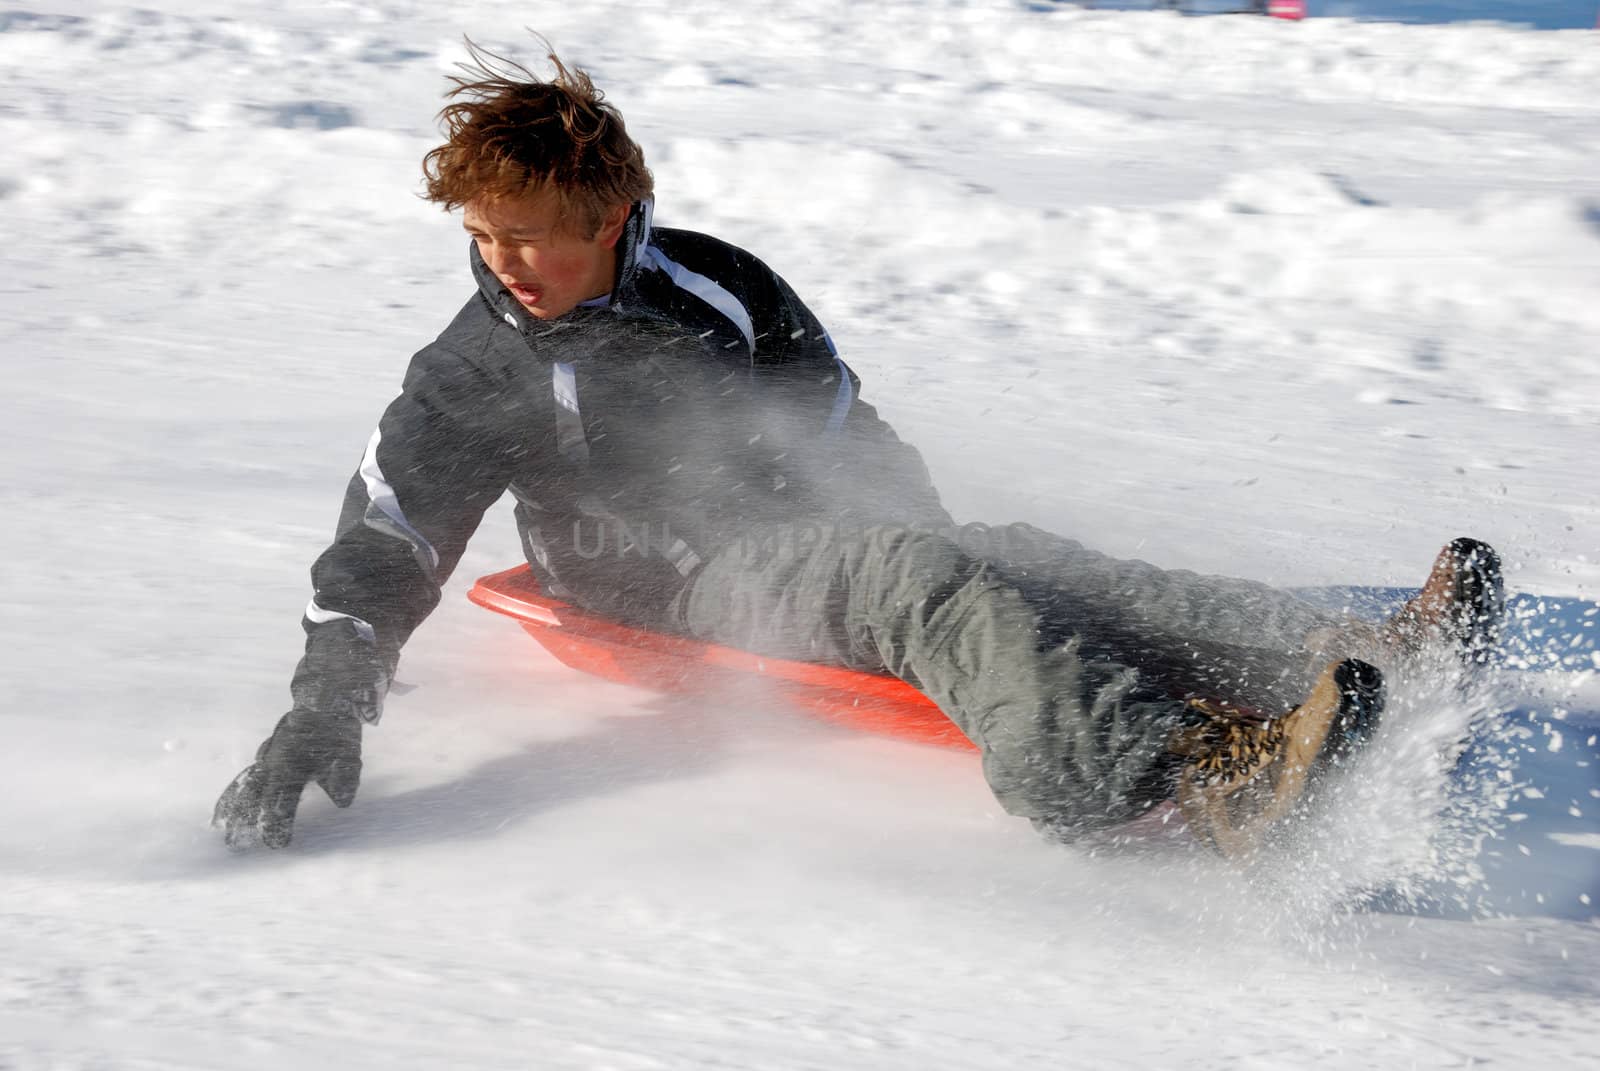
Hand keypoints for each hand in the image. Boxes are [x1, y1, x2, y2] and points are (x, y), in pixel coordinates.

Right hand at [213, 708, 362, 849]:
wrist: (324, 707)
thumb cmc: (336, 737)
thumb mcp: (349, 757)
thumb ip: (345, 779)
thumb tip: (343, 802)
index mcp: (292, 765)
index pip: (281, 799)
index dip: (277, 822)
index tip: (276, 844)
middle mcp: (272, 763)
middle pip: (253, 796)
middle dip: (244, 821)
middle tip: (235, 846)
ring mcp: (265, 760)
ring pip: (242, 787)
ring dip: (231, 810)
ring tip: (217, 831)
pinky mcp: (263, 760)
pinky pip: (242, 780)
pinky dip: (230, 797)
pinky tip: (219, 814)